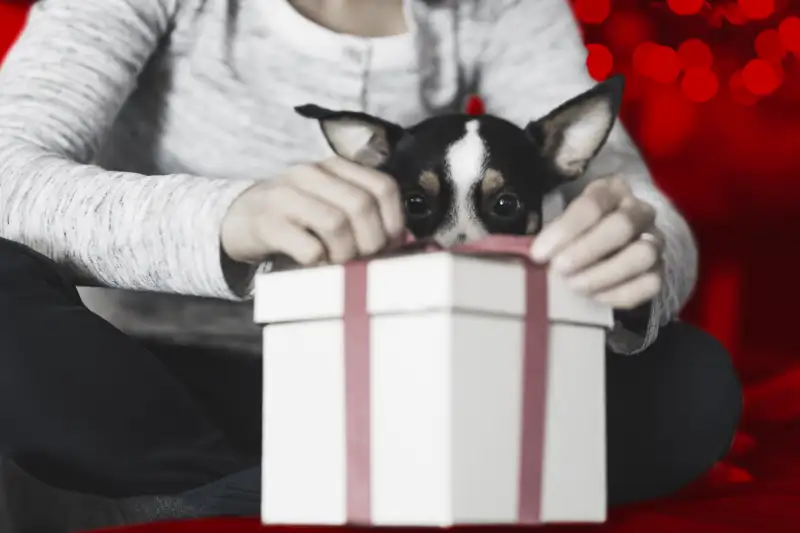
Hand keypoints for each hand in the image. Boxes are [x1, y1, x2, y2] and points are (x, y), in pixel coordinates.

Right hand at [221, 157, 404, 265]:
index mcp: (334, 167)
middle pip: (361, 206)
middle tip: (362, 260)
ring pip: (336, 224)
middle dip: (371, 242)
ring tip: (338, 264)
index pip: (383, 187)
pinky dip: (319, 263)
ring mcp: (286, 196)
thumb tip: (400, 243)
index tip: (388, 246)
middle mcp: (311, 174)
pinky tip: (315, 266)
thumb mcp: (328, 204)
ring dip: (345, 254)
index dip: (394, 221)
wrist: (237, 219)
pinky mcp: (267, 223)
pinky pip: (308, 247)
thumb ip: (361, 214)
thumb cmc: (294, 218)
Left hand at [529, 176, 663, 309]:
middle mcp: (639, 211)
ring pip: (642, 255)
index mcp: (612, 191)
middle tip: (559, 269)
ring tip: (575, 286)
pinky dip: (619, 294)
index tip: (539, 253)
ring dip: (604, 274)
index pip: (593, 204)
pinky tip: (593, 298)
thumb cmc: (578, 234)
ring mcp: (654, 241)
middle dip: (586, 251)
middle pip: (622, 226)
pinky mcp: (659, 270)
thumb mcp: (564, 224)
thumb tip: (537, 256)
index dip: (565, 230)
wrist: (605, 251)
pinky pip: (649, 284)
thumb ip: (553, 236)